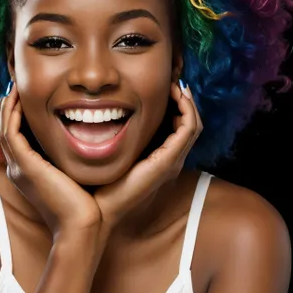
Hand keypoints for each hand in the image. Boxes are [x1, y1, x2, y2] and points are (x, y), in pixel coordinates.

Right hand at [0, 81, 101, 239]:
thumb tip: (87, 142)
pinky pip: (10, 132)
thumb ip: (72, 160)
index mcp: (29, 173)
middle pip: (4, 130)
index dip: (17, 116)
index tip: (27, 97)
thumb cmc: (86, 207)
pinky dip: (12, 114)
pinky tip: (19, 98)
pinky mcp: (24, 166)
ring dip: (8, 105)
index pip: (15, 138)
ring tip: (16, 86)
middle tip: (17, 86)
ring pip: (3, 128)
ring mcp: (19, 168)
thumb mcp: (76, 177)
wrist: (82, 227)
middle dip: (9, 107)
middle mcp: (19, 170)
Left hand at [93, 82, 202, 231]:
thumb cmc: (99, 187)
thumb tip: (99, 116)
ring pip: (193, 124)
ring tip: (176, 85)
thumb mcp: (109, 156)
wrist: (100, 210)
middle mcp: (170, 159)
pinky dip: (187, 110)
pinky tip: (176, 96)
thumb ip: (113, 140)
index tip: (163, 88)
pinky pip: (189, 129)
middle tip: (173, 82)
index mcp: (159, 159)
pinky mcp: (169, 160)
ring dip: (187, 102)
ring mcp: (172, 160)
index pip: (178, 128)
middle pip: (189, 123)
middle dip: (183, 100)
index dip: (175, 106)